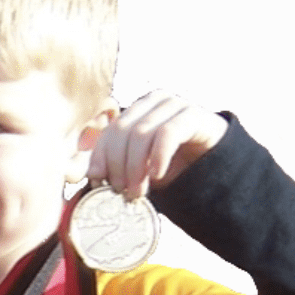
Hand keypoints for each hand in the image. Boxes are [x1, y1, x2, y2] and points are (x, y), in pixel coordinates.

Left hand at [87, 91, 227, 199]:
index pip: (107, 131)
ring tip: (137, 192)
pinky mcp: (193, 115)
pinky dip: (158, 157)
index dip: (99, 157)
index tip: (98, 182)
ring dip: (136, 167)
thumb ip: (112, 166)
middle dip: (117, 166)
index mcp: (134, 110)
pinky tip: (157, 176)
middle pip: (121, 131)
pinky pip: (168, 133)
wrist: (215, 169)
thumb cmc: (171, 167)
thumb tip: (80, 175)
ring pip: (141, 133)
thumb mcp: (137, 169)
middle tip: (120, 192)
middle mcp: (152, 102)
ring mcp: (174, 104)